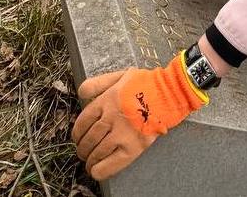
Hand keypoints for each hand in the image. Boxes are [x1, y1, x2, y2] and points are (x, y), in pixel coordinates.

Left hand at [73, 55, 206, 181]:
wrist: (170, 93)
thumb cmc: (147, 83)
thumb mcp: (121, 75)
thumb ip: (98, 82)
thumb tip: (81, 93)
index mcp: (106, 100)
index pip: (82, 123)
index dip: (77, 134)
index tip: (78, 138)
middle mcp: (111, 118)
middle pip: (88, 140)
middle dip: (82, 149)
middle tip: (83, 151)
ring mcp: (121, 134)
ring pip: (96, 153)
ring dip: (90, 160)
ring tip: (90, 161)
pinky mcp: (133, 147)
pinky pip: (109, 165)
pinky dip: (99, 170)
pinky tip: (96, 169)